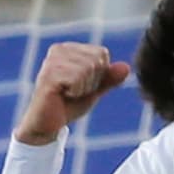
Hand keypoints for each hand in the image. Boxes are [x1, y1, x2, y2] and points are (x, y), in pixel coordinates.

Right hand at [14, 42, 129, 144]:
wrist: (46, 124)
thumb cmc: (67, 104)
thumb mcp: (93, 90)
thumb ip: (108, 78)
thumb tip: (126, 67)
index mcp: (69, 48)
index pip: (102, 53)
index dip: (98, 75)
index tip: (81, 85)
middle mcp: (59, 49)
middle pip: (97, 60)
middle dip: (91, 82)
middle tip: (74, 92)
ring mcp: (52, 60)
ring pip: (88, 69)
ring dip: (82, 88)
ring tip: (67, 94)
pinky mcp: (49, 74)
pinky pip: (77, 79)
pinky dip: (75, 92)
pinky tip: (62, 95)